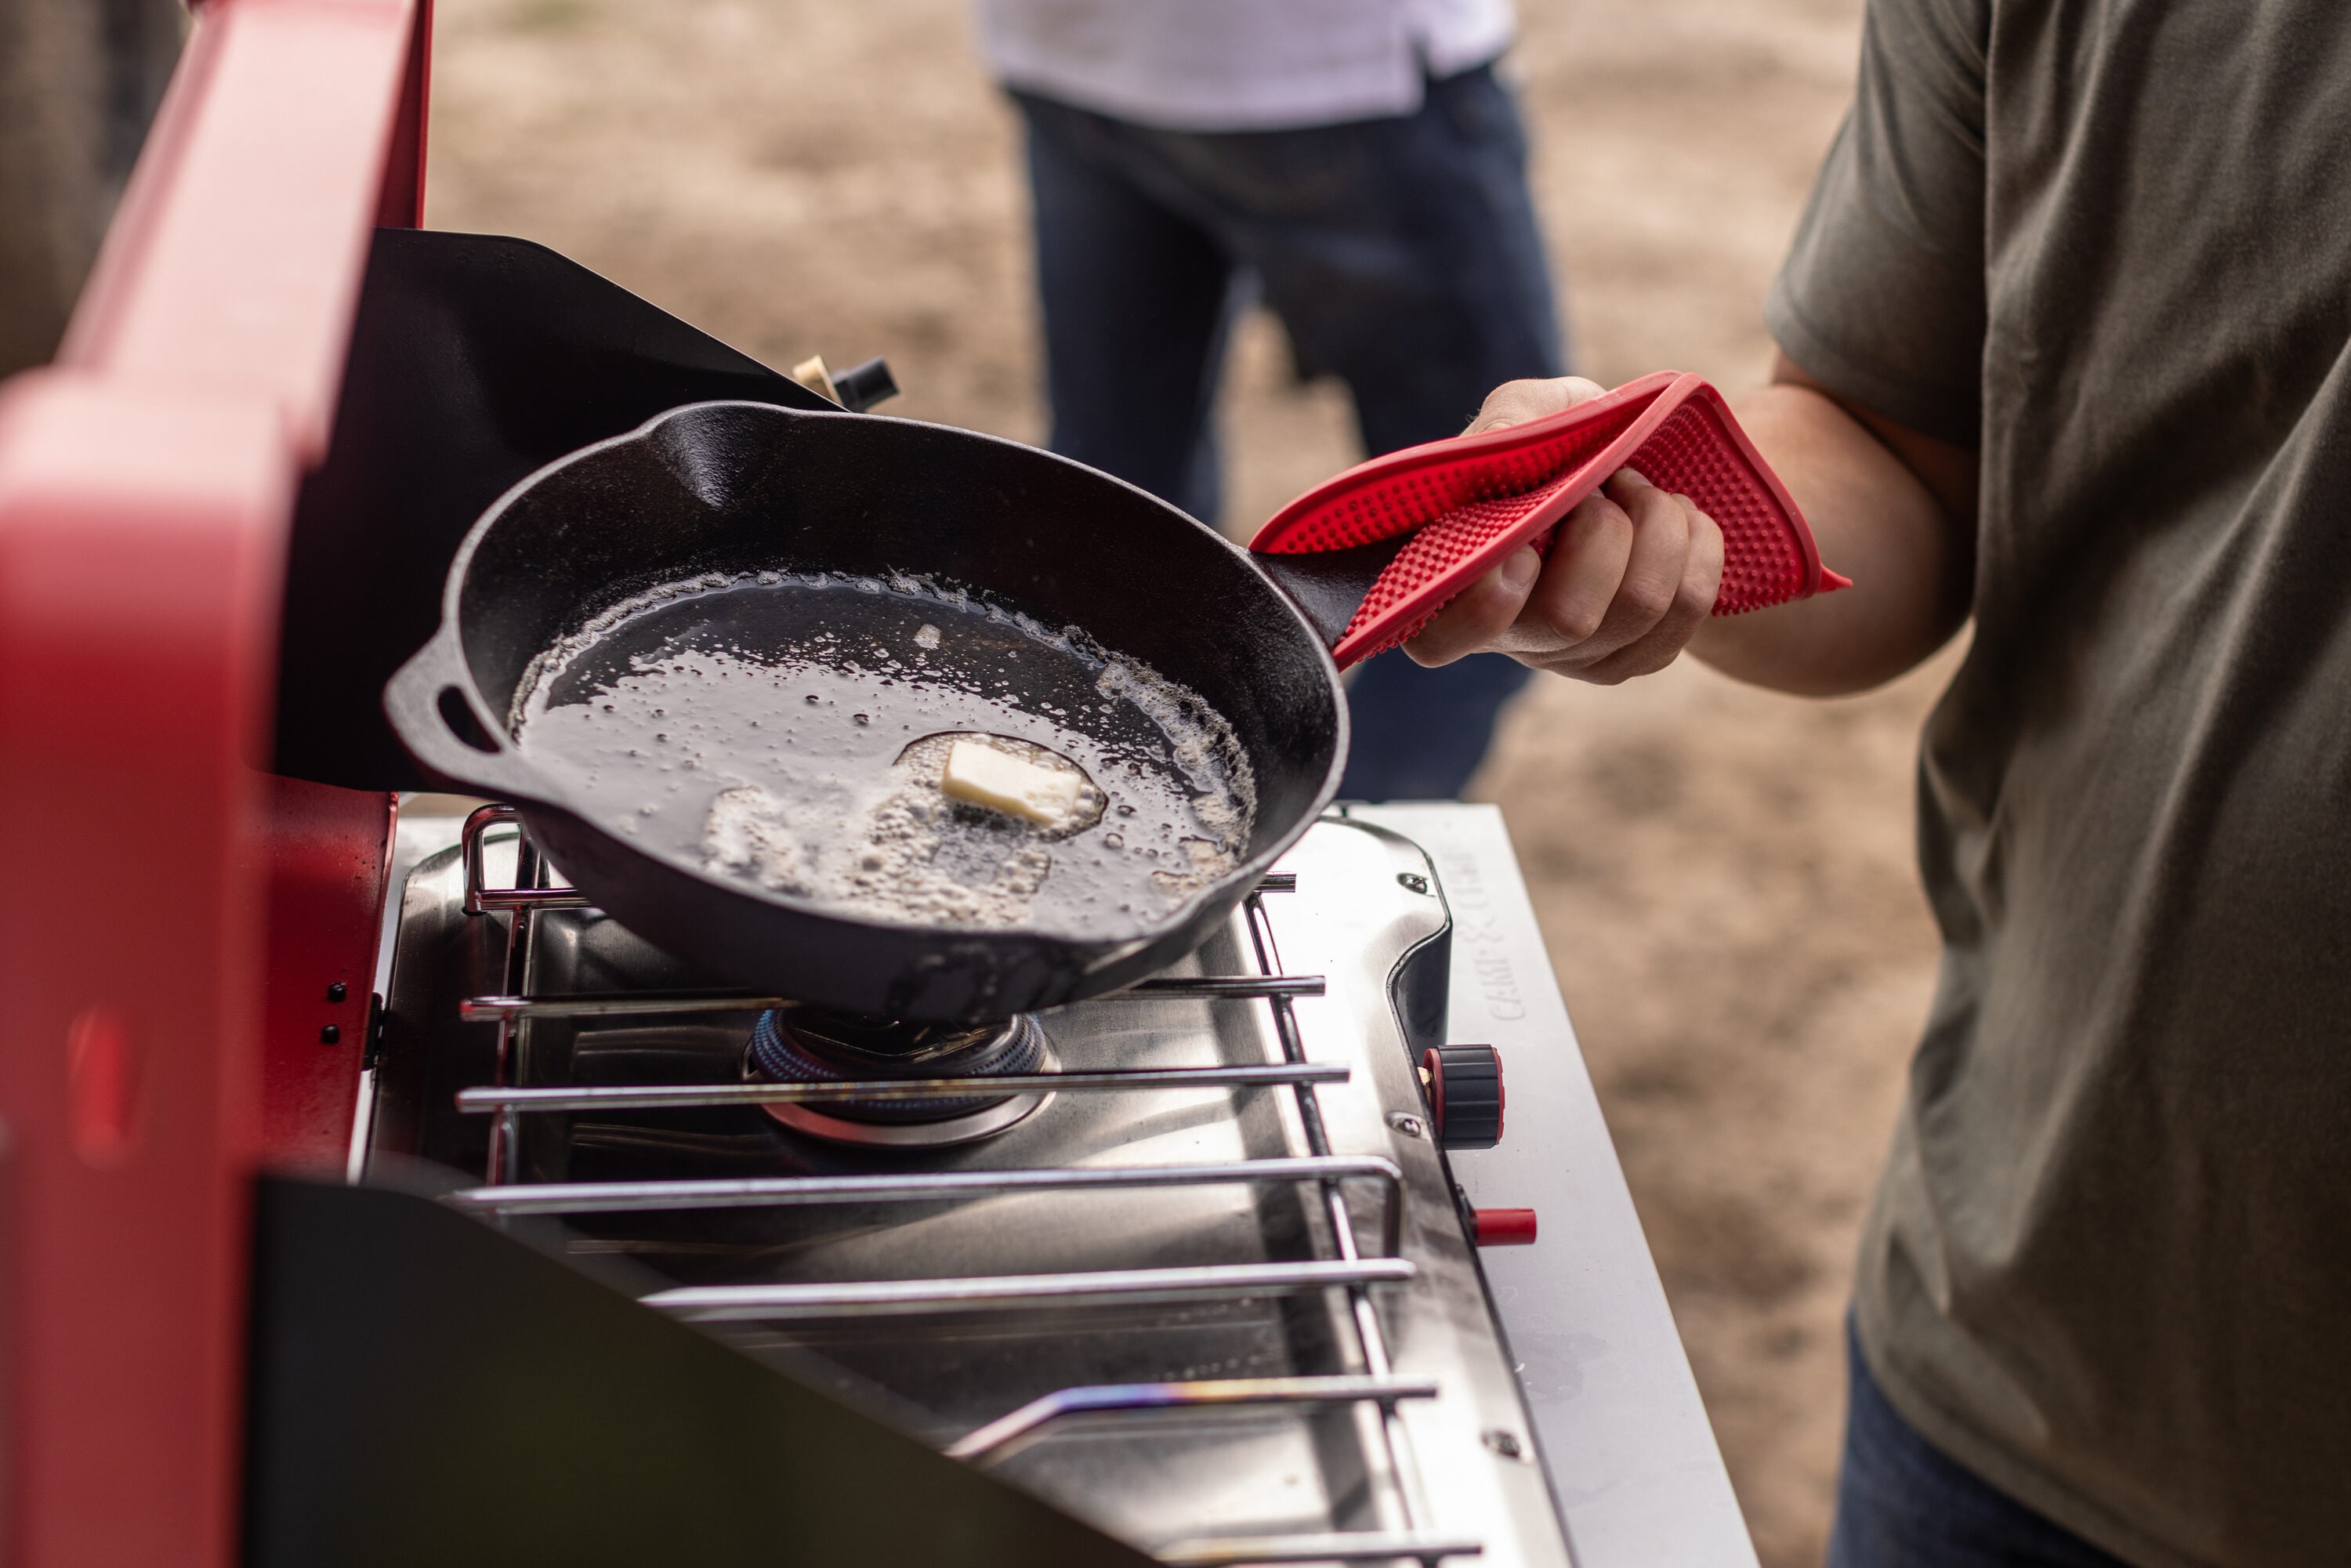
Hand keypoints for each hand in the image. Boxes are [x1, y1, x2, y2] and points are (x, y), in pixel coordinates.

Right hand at [1404, 378, 1725, 683]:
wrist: (1616, 462)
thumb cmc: (1549, 439)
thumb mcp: (1521, 412)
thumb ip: (1506, 422)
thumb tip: (1504, 443)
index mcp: (1453, 586)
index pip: (1439, 640)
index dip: (1483, 605)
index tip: (1522, 545)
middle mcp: (1512, 640)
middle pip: (1568, 618)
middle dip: (1605, 529)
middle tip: (1604, 484)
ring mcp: (1578, 658)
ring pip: (1640, 608)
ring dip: (1659, 525)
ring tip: (1641, 489)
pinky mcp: (1640, 655)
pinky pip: (1689, 610)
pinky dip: (1697, 546)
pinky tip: (1674, 516)